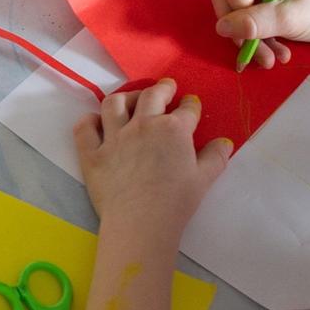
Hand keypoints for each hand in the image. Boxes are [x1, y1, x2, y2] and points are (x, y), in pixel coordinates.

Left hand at [74, 80, 230, 241]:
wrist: (140, 222)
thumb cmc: (176, 202)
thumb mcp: (204, 179)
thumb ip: (215, 157)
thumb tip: (225, 143)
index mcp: (173, 129)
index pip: (186, 109)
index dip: (190, 104)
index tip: (190, 103)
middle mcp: (142, 125)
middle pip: (151, 96)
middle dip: (162, 88)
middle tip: (166, 87)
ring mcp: (114, 137)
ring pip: (114, 103)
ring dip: (125, 97)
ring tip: (132, 99)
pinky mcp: (92, 152)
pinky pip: (85, 128)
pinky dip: (89, 121)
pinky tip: (96, 122)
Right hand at [209, 0, 309, 67]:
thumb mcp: (290, 18)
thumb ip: (255, 23)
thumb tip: (221, 28)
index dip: (236, 13)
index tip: (257, 29)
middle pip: (227, 3)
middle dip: (241, 32)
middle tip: (258, 51)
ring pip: (237, 18)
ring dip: (252, 42)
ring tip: (272, 59)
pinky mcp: (266, 6)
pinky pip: (249, 25)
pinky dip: (260, 42)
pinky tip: (276, 52)